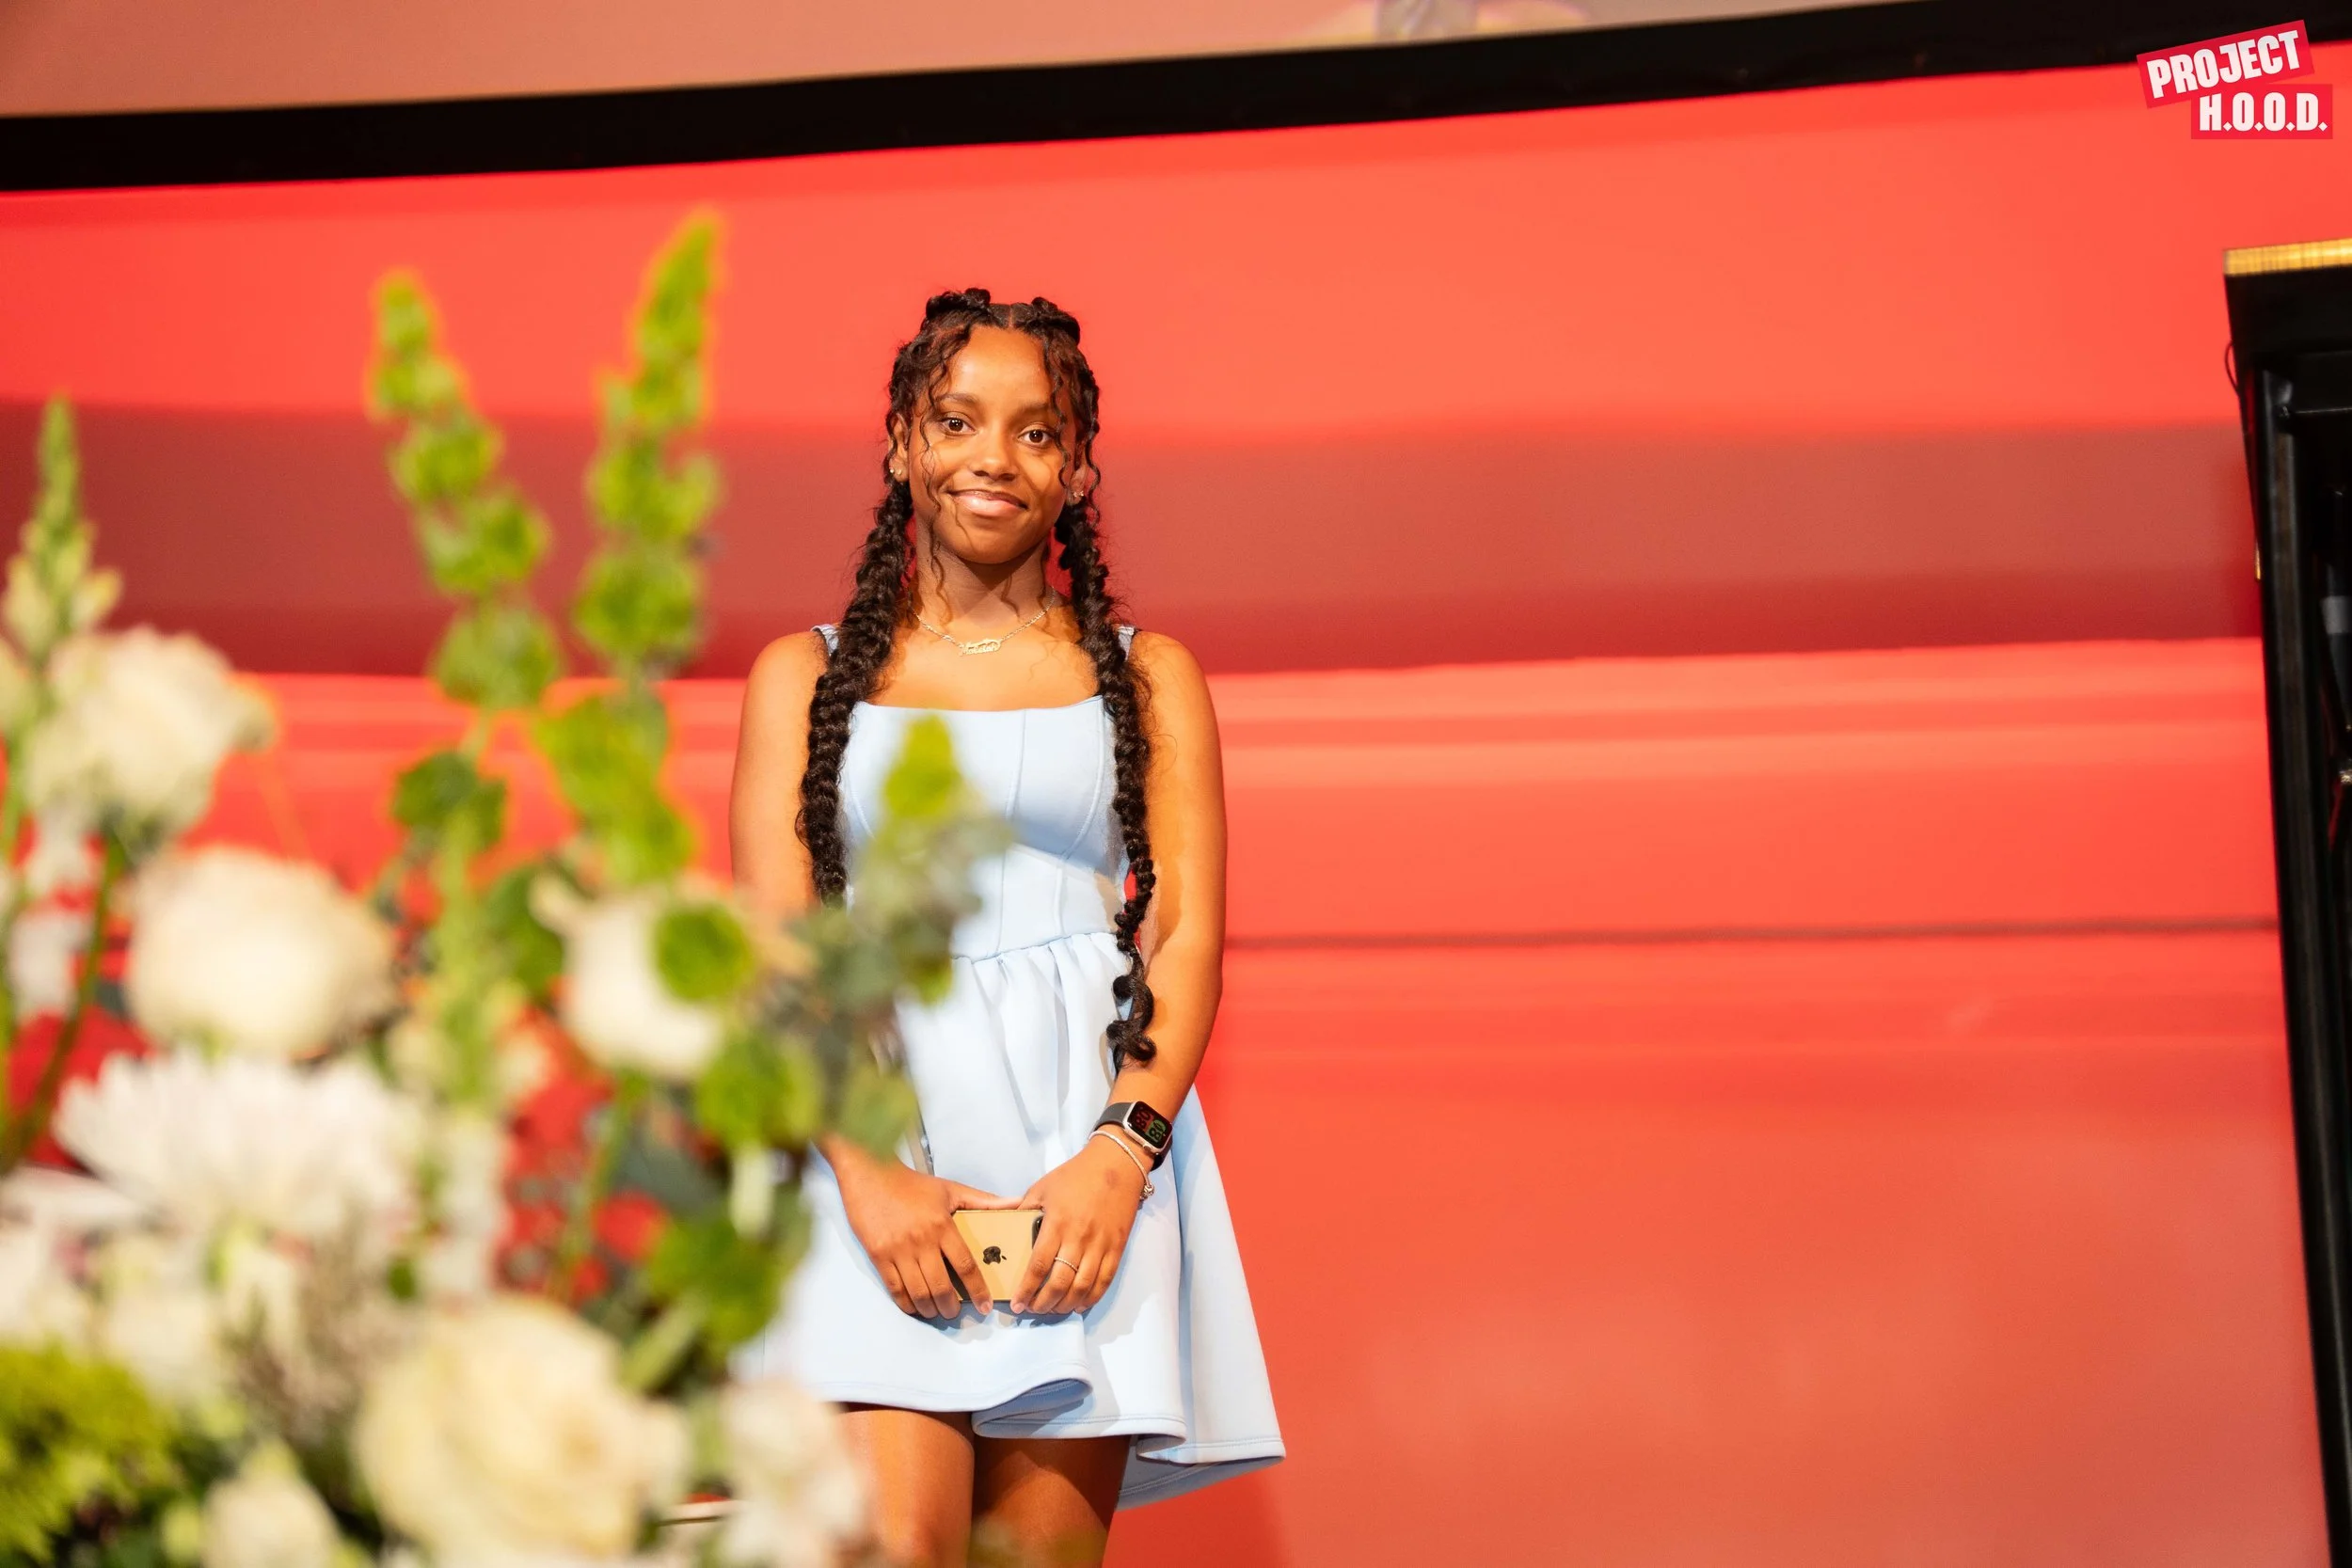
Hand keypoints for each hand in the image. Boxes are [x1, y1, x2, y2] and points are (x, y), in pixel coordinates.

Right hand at [826, 1140, 1014, 1318]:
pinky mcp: (878, 1255)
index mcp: (943, 1226)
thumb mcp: (950, 1189)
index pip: (965, 1265)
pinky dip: (906, 1303)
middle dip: (951, 1307)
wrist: (871, 1175)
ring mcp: (898, 1250)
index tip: (985, 1306)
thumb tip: (1016, 1204)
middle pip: (941, 1286)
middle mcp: (922, 1241)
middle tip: (956, 1313)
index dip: (977, 1290)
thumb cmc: (913, 1184)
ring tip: (936, 1311)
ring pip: (918, 1292)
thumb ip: (983, 1201)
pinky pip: (894, 1288)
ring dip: (930, 1309)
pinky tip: (914, 1307)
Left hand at [1011, 1134, 1148, 1315]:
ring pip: (1082, 1287)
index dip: (1026, 1289)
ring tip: (1052, 1309)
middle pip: (1060, 1282)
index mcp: (1057, 1223)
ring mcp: (1101, 1245)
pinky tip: (1079, 1305)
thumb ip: (1024, 1210)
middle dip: (1043, 1303)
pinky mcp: (1117, 1248)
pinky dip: (1091, 1298)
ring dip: (1065, 1304)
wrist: (1116, 1165)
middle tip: (1031, 1310)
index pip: (1039, 1265)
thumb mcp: (1042, 1187)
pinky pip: (1104, 1281)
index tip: (1016, 1303)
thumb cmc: (1075, 1175)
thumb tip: (1007, 1230)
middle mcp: (1079, 1238)